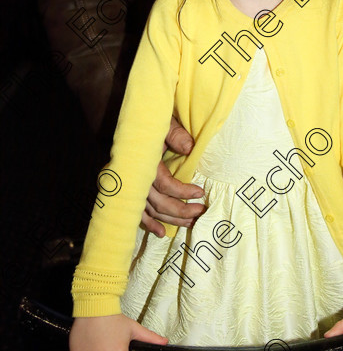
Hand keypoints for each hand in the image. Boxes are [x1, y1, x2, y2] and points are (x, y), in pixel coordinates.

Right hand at [70, 313, 167, 350]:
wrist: (94, 305)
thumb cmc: (113, 318)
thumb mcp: (133, 329)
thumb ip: (149, 338)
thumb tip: (164, 342)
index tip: (120, 348)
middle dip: (110, 350)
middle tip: (109, 344)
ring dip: (99, 350)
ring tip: (101, 342)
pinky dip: (88, 350)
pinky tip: (92, 344)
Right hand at [141, 116, 205, 236]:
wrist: (134, 124)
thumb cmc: (151, 123)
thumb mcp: (164, 123)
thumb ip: (176, 134)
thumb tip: (190, 148)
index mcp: (144, 161)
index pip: (164, 184)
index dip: (182, 191)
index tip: (200, 193)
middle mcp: (135, 178)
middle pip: (158, 202)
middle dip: (181, 210)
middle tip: (200, 211)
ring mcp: (130, 187)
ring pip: (151, 210)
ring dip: (170, 219)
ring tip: (190, 222)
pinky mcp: (128, 191)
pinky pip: (137, 212)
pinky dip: (148, 223)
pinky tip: (161, 232)